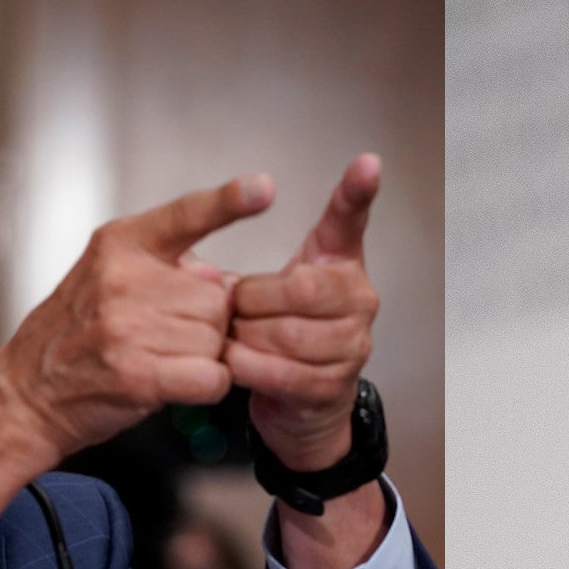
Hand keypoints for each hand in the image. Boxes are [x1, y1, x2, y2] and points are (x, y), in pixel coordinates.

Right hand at [0, 175, 273, 461]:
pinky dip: (206, 386)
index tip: (263, 187)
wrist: (26, 393)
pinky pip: (212, 377)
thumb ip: (170, 268)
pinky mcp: (137, 374)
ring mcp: (128, 326)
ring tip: (159, 360)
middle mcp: (124, 279)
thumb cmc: (76, 336)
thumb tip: (223, 281)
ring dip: (202, 357)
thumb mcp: (109, 276)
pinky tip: (176, 384)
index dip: (228, 201)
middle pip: (217, 298)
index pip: (186, 214)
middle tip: (164, 338)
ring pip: (217, 339)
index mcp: (121, 244)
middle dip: (206, 323)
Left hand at [227, 154, 380, 471]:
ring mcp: (352, 345)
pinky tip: (234, 362)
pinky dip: (249, 366)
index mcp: (340, 265)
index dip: (358, 193)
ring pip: (289, 334)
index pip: (351, 223)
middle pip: (302, 288)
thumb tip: (201, 270)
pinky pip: (284, 371)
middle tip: (234, 309)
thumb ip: (250, 271)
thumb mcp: (270, 293)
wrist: (299, 406)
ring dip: (246, 337)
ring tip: (233, 338)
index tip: (366, 162)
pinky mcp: (333, 385)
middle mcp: (358, 300)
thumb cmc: (278, 336)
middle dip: (254, 300)